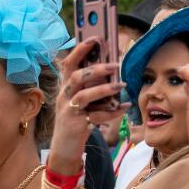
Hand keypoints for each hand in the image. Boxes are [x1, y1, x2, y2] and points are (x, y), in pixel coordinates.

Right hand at [49, 39, 127, 173]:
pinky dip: (112, 112)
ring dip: (104, 89)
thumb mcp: (79, 102)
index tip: (96, 38)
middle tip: (115, 65)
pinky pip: (96, 117)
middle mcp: (64, 97)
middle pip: (76, 77)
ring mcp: (68, 111)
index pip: (68, 64)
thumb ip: (91, 88)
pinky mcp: (76, 126)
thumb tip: (112, 72)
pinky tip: (124, 107)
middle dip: (96, 69)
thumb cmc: (75, 122)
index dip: (80, 49)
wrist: (64, 149)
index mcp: (65, 88)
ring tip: (121, 86)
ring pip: (84, 96)